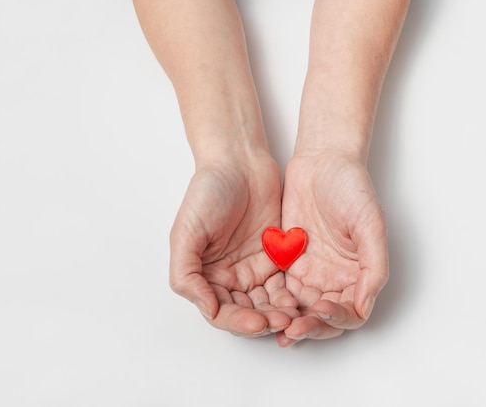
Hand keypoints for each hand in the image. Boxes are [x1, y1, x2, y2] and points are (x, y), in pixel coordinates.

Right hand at [169, 153, 298, 335]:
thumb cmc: (208, 192)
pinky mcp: (276, 258)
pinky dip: (290, 297)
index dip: (237, 322)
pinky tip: (299, 301)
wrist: (240, 163)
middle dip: (263, 321)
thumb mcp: (185, 232)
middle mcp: (228, 277)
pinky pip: (284, 285)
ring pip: (267, 304)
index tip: (256, 323)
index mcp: (204, 275)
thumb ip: (186, 273)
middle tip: (281, 323)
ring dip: (278, 314)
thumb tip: (206, 308)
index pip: (220, 311)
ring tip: (293, 316)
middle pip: (246, 313)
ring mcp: (253, 269)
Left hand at [276, 152, 388, 345]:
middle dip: (309, 326)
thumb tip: (365, 305)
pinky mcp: (287, 259)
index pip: (350, 313)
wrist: (322, 161)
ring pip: (300, 308)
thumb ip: (373, 266)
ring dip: (288, 320)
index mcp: (358, 274)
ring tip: (273, 325)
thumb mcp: (370, 224)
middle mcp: (334, 278)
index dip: (337, 319)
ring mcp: (310, 270)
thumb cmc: (352, 187)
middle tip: (291, 329)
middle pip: (322, 317)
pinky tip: (261, 307)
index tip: (321, 309)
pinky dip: (273, 302)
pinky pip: (280, 289)